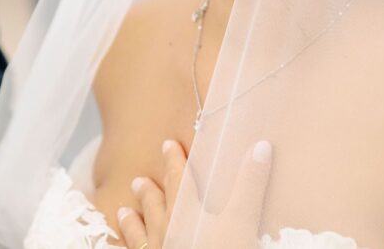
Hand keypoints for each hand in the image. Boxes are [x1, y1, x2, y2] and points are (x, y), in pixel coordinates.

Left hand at [117, 140, 272, 248]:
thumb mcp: (242, 220)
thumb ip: (250, 185)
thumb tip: (261, 146)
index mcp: (186, 211)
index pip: (179, 180)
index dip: (175, 161)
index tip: (167, 145)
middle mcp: (166, 230)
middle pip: (155, 206)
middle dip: (149, 192)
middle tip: (138, 180)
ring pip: (140, 234)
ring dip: (133, 222)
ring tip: (122, 211)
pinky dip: (130, 247)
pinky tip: (126, 247)